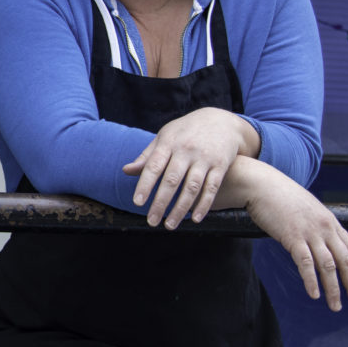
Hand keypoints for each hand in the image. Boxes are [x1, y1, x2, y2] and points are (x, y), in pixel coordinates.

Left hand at [123, 108, 256, 228]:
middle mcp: (186, 150)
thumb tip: (126, 171)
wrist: (221, 121)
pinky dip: (203, 205)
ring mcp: (205, 158)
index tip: (138, 203)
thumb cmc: (185, 132)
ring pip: (191, 187)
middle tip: (151, 222)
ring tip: (170, 225)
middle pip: (172, 180)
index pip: (153, 166)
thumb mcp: (165, 137)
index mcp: (168, 143)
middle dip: (160, 202)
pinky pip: (211, 188)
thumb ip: (147, 156)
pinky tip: (195, 219)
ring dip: (180, 209)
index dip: (145, 185)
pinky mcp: (221, 164)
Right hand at [244, 171, 347, 311]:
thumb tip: (317, 238)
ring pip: (328, 266)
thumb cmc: (279, 196)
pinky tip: (314, 294)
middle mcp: (325, 227)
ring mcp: (310, 232)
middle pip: (346, 262)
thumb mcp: (305, 209)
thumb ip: (315, 224)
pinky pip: (305, 263)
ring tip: (335, 306)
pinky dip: (311, 280)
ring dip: (334, 289)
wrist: (261, 184)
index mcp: (330, 221)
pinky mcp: (292, 236)